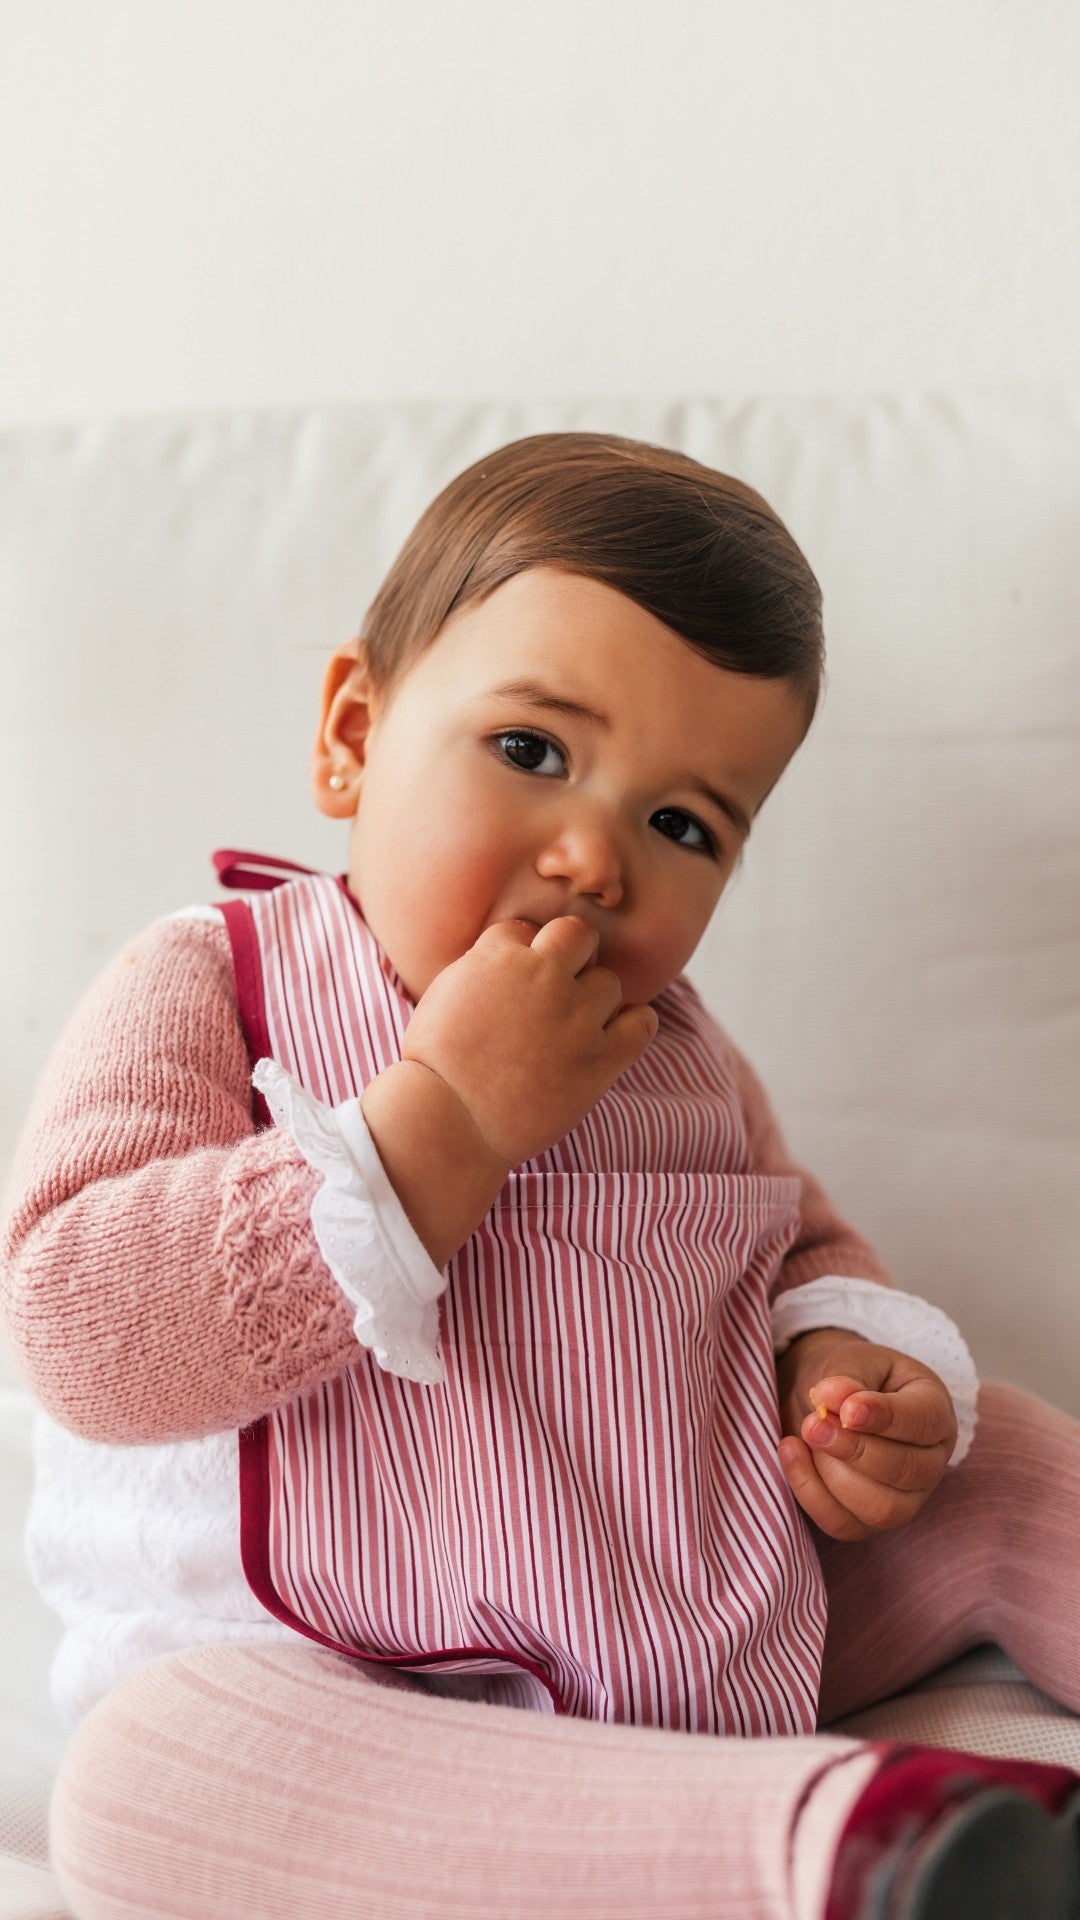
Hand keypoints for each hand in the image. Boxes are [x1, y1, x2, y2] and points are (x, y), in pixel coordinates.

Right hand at [401, 915, 657, 1169]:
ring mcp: (576, 1018)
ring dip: (594, 1000)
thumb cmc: (437, 1065)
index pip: (525, 929)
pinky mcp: (600, 1058)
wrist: (450, 1122)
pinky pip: (642, 1024)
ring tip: (571, 1030)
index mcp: (499, 957)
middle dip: (570, 954)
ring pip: (609, 983)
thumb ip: (481, 966)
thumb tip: (507, 955)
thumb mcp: (445, 995)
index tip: (513, 985)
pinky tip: (612, 1039)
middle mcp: (543, 977)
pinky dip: (633, 1026)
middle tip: (555, 990)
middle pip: (578, 934)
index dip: (520, 955)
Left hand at [775, 1328, 956, 1540]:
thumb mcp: (849, 1362)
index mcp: (934, 1411)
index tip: (847, 1410)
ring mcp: (904, 1498)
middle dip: (854, 1449)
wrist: (820, 1398)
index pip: (924, 1422)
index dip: (886, 1418)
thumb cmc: (846, 1376)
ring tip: (805, 1435)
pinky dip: (810, 1492)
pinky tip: (792, 1452)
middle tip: (814, 1423)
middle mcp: (929, 1461)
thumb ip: (848, 1380)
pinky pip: (843, 1523)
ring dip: (833, 1474)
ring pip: (880, 1508)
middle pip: (905, 1471)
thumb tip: (836, 1399)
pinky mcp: (867, 1521)